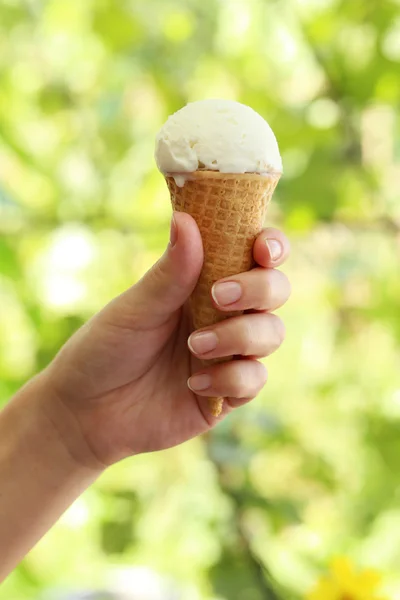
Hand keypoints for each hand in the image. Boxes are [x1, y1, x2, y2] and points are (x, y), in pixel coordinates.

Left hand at [43, 212, 290, 467]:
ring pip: (271, 333)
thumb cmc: (106, 348)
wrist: (87, 411)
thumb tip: (186, 219)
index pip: (252, 255)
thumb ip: (169, 272)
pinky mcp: (229, 393)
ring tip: (195, 345)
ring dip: (239, 335)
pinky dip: (230, 378)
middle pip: (274, 290)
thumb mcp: (136, 307)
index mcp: (203, 282)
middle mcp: (224, 314)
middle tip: (218, 296)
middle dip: (258, 289)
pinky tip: (194, 382)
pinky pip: (254, 379)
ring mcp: (229, 353)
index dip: (270, 246)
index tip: (262, 250)